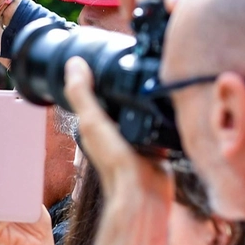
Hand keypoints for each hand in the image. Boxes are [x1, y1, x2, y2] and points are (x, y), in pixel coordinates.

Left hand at [63, 58, 171, 200]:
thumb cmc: (115, 161)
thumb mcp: (93, 122)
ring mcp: (135, 138)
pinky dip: (162, 112)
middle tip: (135, 59)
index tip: (105, 53)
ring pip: (139, 110)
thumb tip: (73, 64)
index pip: (94, 93)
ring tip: (154, 73)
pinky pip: (157, 123)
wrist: (144, 191)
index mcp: (95, 124)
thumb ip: (83, 94)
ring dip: (144, 97)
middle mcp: (113, 130)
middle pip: (118, 100)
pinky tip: (171, 98)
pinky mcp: (155, 145)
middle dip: (124, 84)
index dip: (97, 75)